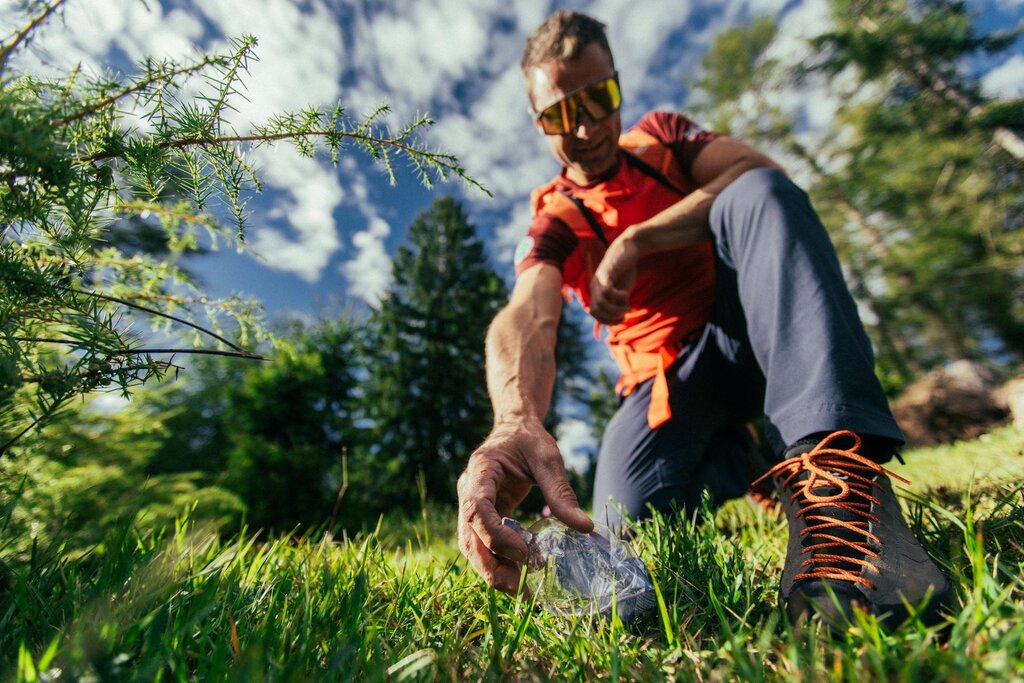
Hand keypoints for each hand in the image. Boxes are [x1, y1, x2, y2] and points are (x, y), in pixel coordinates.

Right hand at [457, 419, 592, 594]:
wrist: (515, 429)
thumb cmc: (529, 439)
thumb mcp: (548, 459)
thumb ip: (561, 491)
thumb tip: (585, 528)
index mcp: (480, 471)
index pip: (476, 509)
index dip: (495, 535)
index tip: (523, 551)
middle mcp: (468, 492)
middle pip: (469, 537)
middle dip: (490, 566)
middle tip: (520, 589)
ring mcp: (472, 506)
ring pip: (473, 547)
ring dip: (493, 571)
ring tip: (523, 591)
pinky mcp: (484, 518)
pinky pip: (485, 545)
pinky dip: (500, 563)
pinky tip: (522, 576)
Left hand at [589, 232, 639, 323]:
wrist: (629, 249)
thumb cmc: (625, 269)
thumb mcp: (621, 289)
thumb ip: (617, 302)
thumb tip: (618, 317)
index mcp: (596, 291)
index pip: (594, 312)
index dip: (606, 320)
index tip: (621, 320)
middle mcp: (595, 286)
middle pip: (595, 310)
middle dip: (610, 318)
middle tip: (624, 316)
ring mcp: (599, 279)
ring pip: (600, 303)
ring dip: (615, 310)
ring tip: (627, 308)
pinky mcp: (607, 273)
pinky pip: (607, 291)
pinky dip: (617, 297)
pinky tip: (626, 294)